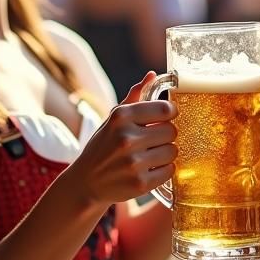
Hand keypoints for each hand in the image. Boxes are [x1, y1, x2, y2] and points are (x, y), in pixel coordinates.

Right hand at [71, 72, 176, 206]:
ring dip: (166, 153)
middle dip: (166, 135)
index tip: (166, 117)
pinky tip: (149, 169)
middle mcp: (126, 138)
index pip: (165, 109)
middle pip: (172, 131)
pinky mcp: (140, 184)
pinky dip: (163, 170)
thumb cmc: (103, 146)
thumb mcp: (113, 119)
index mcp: (120, 117)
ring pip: (172, 151)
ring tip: (150, 155)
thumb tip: (153, 75)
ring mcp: (133, 163)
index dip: (170, 113)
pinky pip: (170, 171)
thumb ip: (135, 96)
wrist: (86, 183)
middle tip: (154, 139)